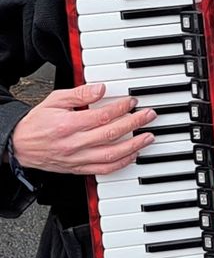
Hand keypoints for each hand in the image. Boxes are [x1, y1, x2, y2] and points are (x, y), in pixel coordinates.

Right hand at [10, 83, 156, 174]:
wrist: (19, 146)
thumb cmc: (38, 123)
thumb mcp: (55, 100)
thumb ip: (79, 94)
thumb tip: (100, 88)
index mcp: (68, 125)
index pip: (102, 116)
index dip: (121, 108)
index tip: (132, 101)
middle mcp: (74, 144)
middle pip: (111, 134)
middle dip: (135, 123)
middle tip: (149, 115)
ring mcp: (77, 159)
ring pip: (111, 155)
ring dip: (134, 146)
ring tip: (149, 136)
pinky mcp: (78, 169)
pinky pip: (104, 170)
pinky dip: (121, 163)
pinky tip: (133, 155)